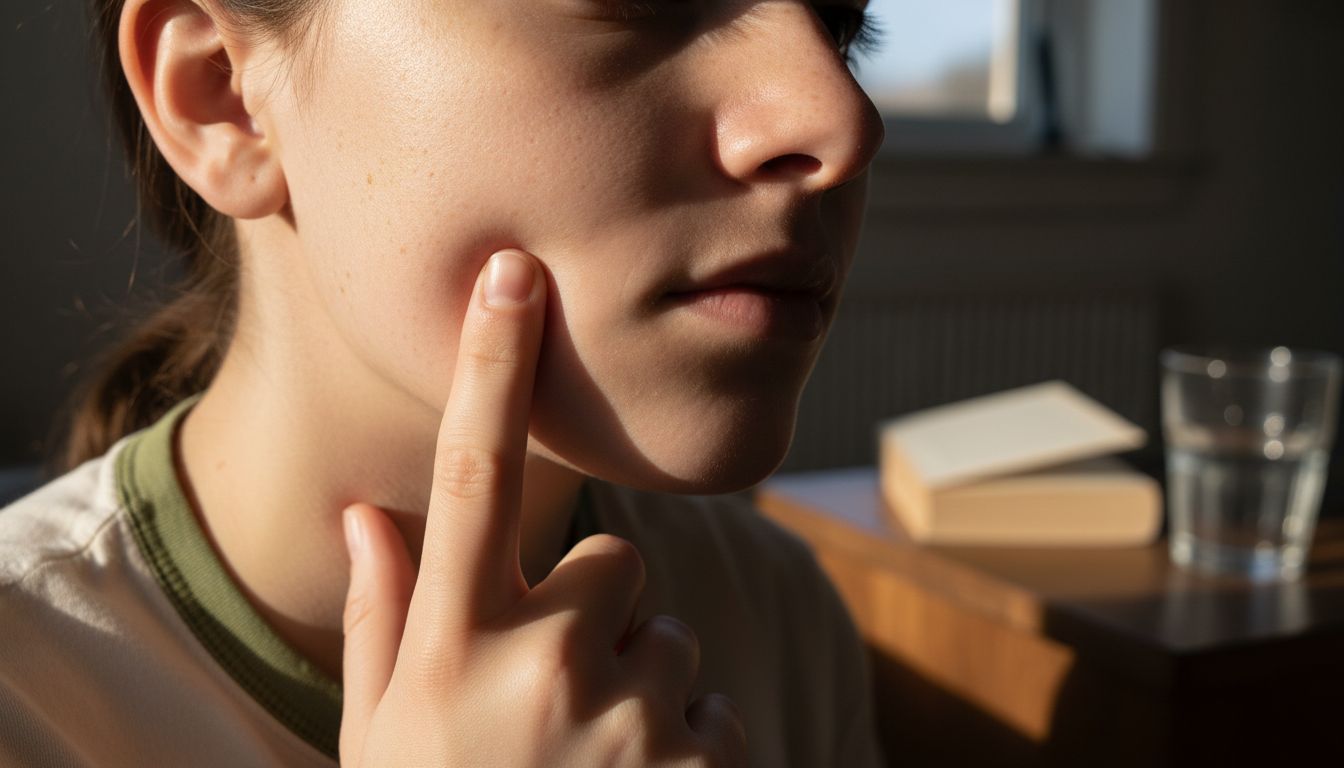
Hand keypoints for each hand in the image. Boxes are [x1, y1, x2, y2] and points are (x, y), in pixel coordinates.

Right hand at [337, 249, 747, 766]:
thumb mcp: (381, 735)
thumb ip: (382, 620)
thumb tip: (367, 515)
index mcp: (450, 645)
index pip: (470, 476)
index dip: (493, 368)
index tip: (515, 276)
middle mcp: (538, 662)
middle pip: (616, 562)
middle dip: (596, 613)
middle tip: (553, 698)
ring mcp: (627, 714)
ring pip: (670, 639)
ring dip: (641, 685)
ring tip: (591, 766)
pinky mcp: (703, 761)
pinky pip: (711, 709)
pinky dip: (683, 748)